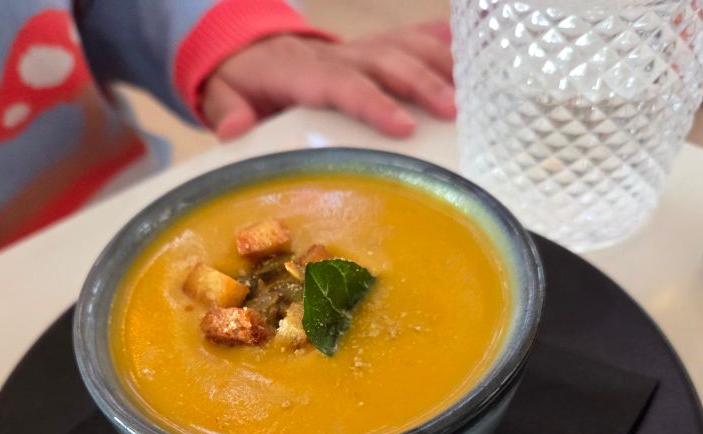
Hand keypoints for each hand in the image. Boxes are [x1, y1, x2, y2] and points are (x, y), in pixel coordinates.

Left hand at [201, 21, 454, 140]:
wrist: (250, 47)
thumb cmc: (243, 80)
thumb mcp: (223, 94)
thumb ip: (227, 110)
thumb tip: (236, 128)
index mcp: (302, 70)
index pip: (342, 83)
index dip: (374, 102)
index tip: (405, 126)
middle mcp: (338, 53)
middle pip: (386, 61)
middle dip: (422, 83)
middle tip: (455, 112)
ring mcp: (359, 47)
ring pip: (406, 45)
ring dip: (443, 64)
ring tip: (479, 91)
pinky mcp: (373, 46)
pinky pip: (413, 37)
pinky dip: (446, 39)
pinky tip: (480, 44)